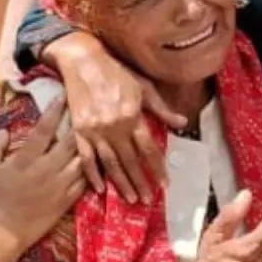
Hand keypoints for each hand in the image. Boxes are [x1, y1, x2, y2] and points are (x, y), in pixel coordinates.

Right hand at [0, 98, 84, 248]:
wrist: (5, 232)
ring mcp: (61, 184)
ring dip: (87, 147)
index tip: (63, 97)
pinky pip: (85, 180)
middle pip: (71, 141)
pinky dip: (89, 169)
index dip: (55, 111)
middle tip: (85, 114)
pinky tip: (91, 162)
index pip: (45, 129)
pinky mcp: (69, 199)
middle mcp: (48, 168)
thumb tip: (5, 129)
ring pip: (82, 159)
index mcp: (27, 159)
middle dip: (79, 125)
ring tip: (93, 136)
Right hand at [46, 33, 185, 203]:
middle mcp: (114, 126)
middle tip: (149, 200)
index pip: (148, 149)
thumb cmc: (117, 72)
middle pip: (130, 160)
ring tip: (131, 198)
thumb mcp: (144, 87)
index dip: (157, 168)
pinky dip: (92, 174)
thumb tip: (183, 124)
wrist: (82, 61)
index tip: (165, 184)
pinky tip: (100, 188)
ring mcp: (94, 130)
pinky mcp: (79, 131)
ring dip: (121, 183)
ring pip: (110, 163)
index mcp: (132, 116)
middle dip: (141, 182)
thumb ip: (162, 109)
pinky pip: (86, 157)